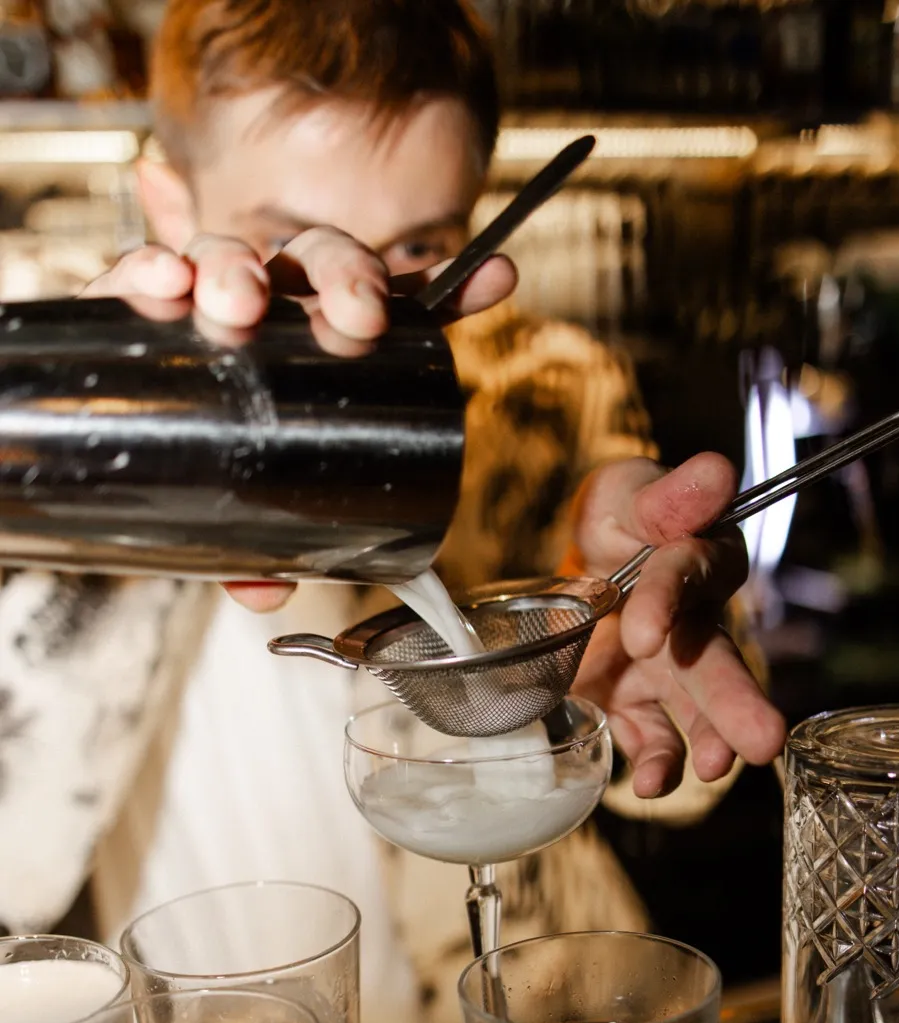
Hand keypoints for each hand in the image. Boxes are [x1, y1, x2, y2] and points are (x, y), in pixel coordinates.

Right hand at [80, 229, 516, 612]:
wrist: (106, 458)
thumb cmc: (205, 475)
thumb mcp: (251, 519)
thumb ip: (262, 550)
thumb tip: (267, 593)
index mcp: (321, 343)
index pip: (393, 303)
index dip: (451, 286)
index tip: (495, 280)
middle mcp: (271, 309)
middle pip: (321, 263)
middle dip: (345, 275)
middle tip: (358, 316)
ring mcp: (203, 299)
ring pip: (235, 256)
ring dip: (241, 266)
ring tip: (240, 302)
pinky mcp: (128, 304)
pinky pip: (135, 273)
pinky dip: (145, 267)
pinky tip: (165, 277)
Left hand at [569, 454, 786, 797]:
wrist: (590, 558)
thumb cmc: (627, 519)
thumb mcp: (633, 494)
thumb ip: (668, 493)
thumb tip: (714, 473)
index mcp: (699, 564)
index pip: (686, 576)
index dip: (666, 601)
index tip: (643, 630)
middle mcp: (695, 626)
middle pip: (718, 664)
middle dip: (737, 704)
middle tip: (765, 741)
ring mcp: (667, 672)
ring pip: (695, 712)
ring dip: (706, 744)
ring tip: (711, 771)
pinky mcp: (635, 701)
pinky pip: (650, 737)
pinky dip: (655, 763)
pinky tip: (653, 785)